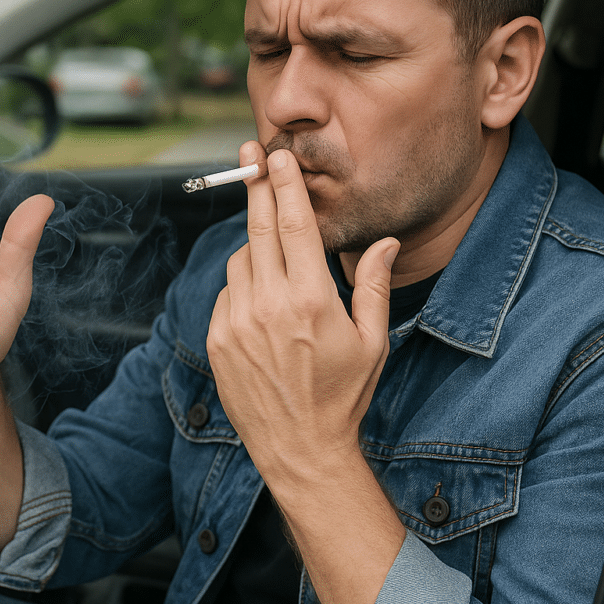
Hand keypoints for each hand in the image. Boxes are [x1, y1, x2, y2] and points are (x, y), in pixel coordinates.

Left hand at [206, 142, 397, 482]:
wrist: (300, 449)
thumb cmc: (343, 395)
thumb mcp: (372, 341)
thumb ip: (374, 284)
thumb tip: (386, 240)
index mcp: (311, 301)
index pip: (294, 226)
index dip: (283, 185)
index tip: (276, 156)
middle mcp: (269, 306)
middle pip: (258, 229)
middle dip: (255, 186)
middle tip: (249, 154)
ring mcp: (236, 323)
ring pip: (240, 260)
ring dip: (255, 247)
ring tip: (278, 262)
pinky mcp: (217, 339)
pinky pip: (227, 292)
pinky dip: (243, 285)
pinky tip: (263, 303)